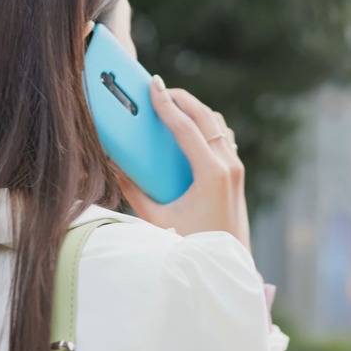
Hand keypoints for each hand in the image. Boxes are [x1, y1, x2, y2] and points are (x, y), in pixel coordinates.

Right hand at [119, 75, 250, 250]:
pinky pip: (223, 137)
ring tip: (171, 104)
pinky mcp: (237, 174)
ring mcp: (236, 168)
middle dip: (182, 98)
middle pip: (206, 116)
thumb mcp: (155, 220)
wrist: (225, 265)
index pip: (186, 127)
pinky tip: (190, 129)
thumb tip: (113, 166)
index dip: (166, 104)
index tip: (152, 85)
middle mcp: (228, 166)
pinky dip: (206, 125)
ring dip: (195, 109)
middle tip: (158, 89)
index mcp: (211, 174)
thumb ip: (132, 190)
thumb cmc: (190, 246)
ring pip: (217, 123)